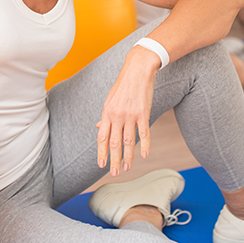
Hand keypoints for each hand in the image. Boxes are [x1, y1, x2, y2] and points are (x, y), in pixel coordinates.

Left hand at [96, 47, 159, 175]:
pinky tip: (145, 155)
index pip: (102, 137)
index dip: (101, 152)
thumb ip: (105, 116)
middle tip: (113, 173)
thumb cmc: (123, 85)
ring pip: (128, 141)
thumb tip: (98, 128)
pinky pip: (144, 133)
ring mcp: (130, 114)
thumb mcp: (110, 99)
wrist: (138, 69)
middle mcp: (116, 115)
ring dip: (127, 157)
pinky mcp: (143, 113)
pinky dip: (145, 145)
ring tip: (126, 168)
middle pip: (114, 143)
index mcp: (106, 112)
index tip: (101, 164)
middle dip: (113, 159)